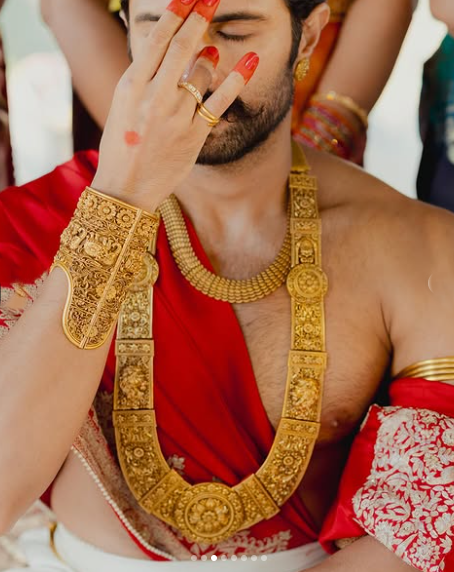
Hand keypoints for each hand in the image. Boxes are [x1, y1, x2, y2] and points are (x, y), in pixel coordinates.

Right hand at [91, 0, 259, 212]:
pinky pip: (219, 103)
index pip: (156, 41)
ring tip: (209, 53)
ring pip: (200, 73)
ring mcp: (176, 116)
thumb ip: (143, 78)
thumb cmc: (120, 146)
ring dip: (208, 57)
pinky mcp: (194, 135)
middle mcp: (154, 97)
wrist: (124, 187)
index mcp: (131, 86)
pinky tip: (251, 62)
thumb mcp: (122, 106)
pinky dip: (236, 81)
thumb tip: (164, 52)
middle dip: (197, 19)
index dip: (175, 14)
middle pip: (180, 48)